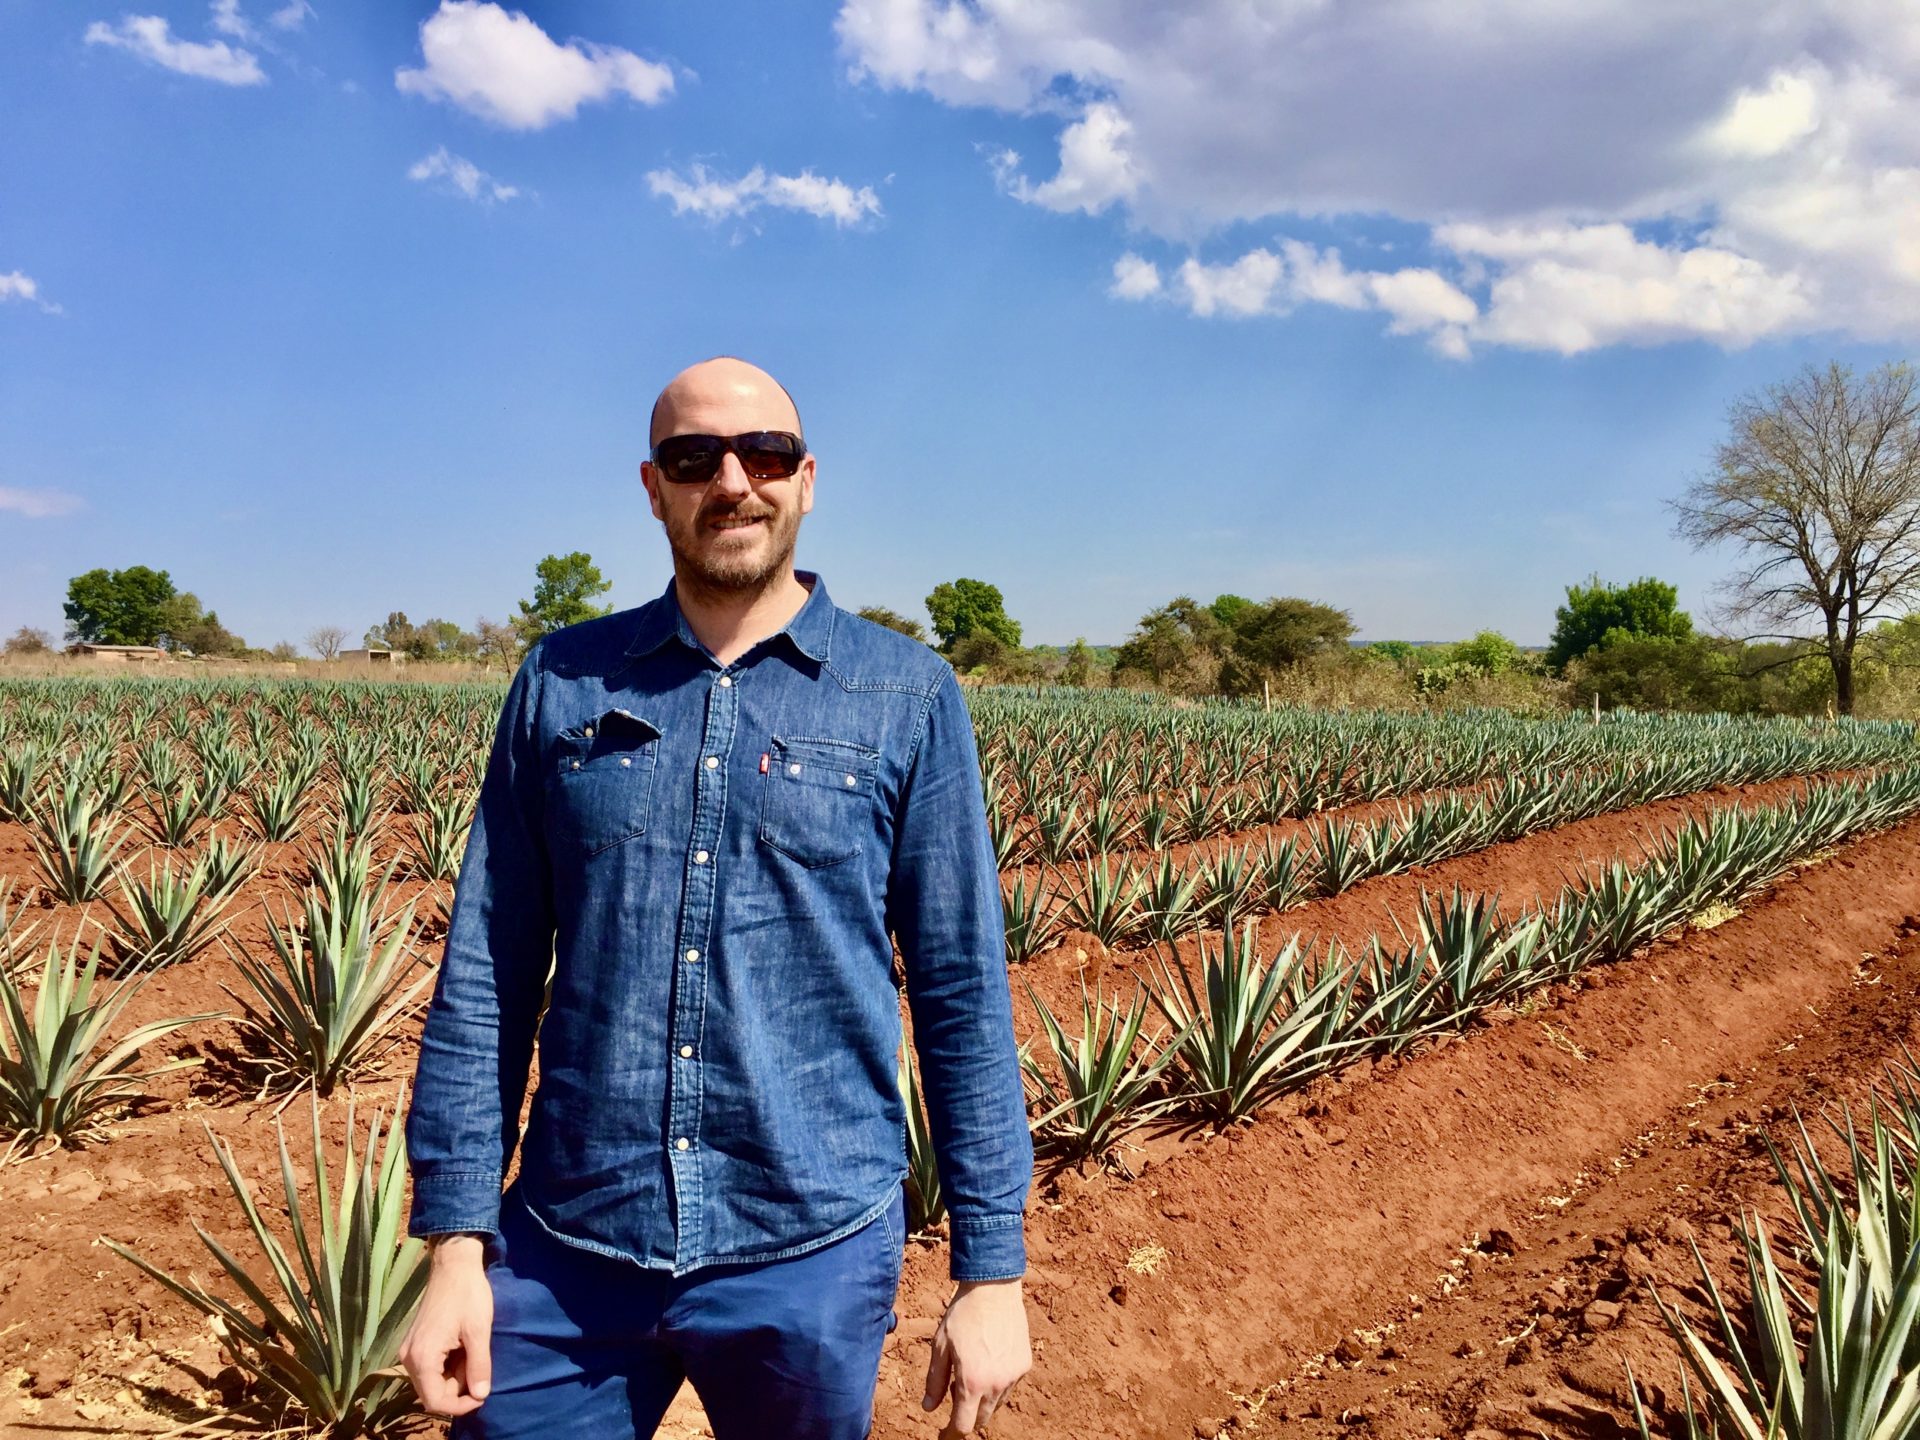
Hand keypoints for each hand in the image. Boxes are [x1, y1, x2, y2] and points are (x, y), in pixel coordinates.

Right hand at [398, 1235, 494, 1417]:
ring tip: (472, 1352)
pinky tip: (463, 1347)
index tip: (482, 1395)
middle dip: (458, 1388)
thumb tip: (481, 1395)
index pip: (436, 1401)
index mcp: (423, 1358)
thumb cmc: (468, 1294)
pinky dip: (447, 1365)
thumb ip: (479, 1365)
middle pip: (432, 1393)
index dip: (460, 1405)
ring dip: (454, 1376)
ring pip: (431, 1380)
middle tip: (479, 1367)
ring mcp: (409, 1349)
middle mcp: (409, 1358)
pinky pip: (430, 1366)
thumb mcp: (479, 1331)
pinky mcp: (415, 1342)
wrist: (453, 1264)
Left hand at [921, 1277, 1029, 1435]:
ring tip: (972, 1370)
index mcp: (972, 1383)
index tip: (945, 1434)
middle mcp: (996, 1384)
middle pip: (981, 1419)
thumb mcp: (940, 1347)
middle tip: (955, 1393)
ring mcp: (1013, 1376)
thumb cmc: (962, 1316)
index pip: (964, 1426)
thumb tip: (928, 1408)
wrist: (993, 1288)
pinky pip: (1009, 1385)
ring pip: (996, 1403)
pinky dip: (998, 1382)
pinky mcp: (1024, 1365)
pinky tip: (989, 1360)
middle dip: (967, 1414)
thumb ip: (935, 1381)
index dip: (952, 1433)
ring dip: (983, 1398)